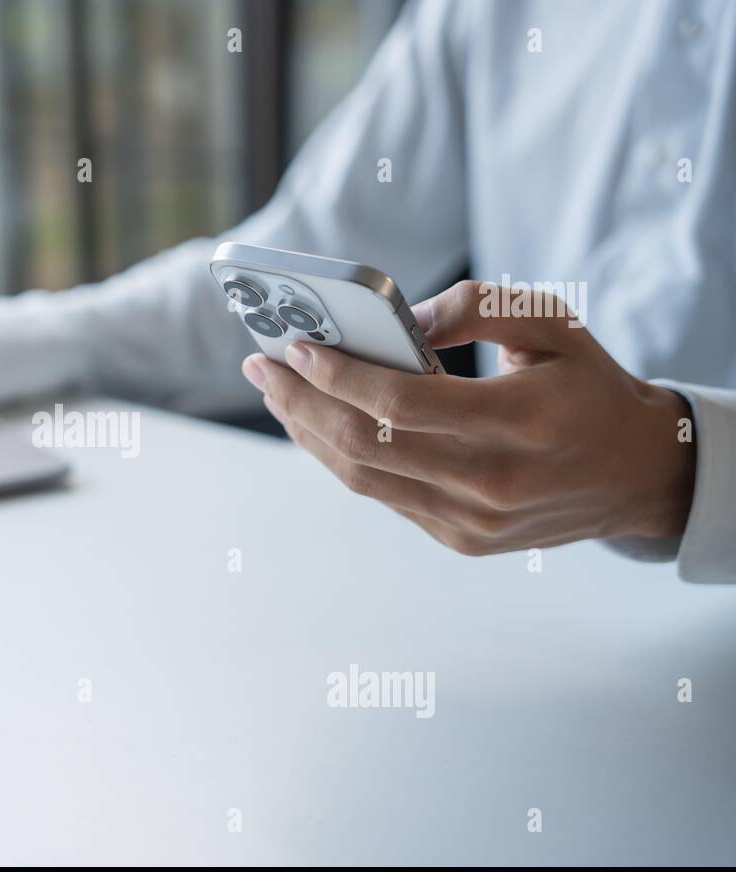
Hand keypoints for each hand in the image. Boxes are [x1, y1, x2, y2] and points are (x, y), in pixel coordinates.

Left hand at [242, 280, 695, 554]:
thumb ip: (478, 308)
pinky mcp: (460, 539)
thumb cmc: (590, 389)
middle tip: (260, 368)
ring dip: (309, 433)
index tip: (295, 346)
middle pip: (366, 447)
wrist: (637, 475)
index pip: (401, 406)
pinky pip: (383, 496)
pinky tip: (318, 424)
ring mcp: (472, 521)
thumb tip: (399, 316)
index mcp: (519, 423)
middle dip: (300, 403)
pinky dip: (342, 457)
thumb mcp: (554, 325)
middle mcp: (491, 483)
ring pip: (363, 479)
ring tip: (276, 393)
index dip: (339, 376)